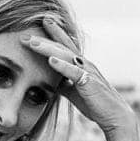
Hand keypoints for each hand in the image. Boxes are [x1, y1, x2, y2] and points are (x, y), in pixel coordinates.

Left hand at [20, 19, 139, 140]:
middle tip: (25, 34)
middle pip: (61, 47)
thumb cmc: (96, 103)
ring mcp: (87, 71)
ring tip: (33, 43)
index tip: (39, 24)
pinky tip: (50, 60)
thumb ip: (63, 85)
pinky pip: (74, 72)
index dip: (52, 34)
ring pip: (65, 55)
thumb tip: (49, 82)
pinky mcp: (89, 82)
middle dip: (43, 39)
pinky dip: (62, 65)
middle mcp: (84, 64)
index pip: (63, 46)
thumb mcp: (74, 92)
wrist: (114, 116)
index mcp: (80, 65)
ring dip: (48, 48)